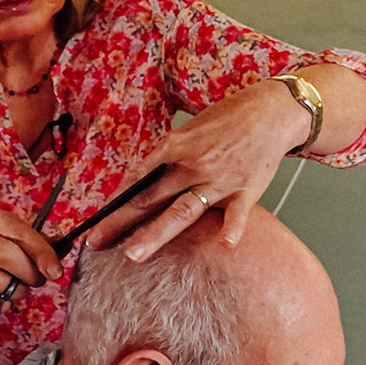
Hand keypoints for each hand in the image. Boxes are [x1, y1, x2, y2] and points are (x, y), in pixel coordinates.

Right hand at [0, 210, 63, 313]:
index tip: (55, 272)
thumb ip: (49, 245)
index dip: (41, 253)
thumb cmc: (12, 251)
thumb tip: (67, 244)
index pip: (21, 233)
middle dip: (30, 274)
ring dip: (16, 291)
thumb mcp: (30, 243)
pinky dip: (2, 304)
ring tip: (18, 286)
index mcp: (0, 221)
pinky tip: (4, 297)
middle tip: (38, 279)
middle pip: (7, 256)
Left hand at [87, 79, 306, 259]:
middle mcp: (192, 165)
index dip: (114, 200)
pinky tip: (224, 246)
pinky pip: (237, 214)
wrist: (270, 111)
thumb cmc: (227, 119)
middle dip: (120, 222)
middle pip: (149, 198)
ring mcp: (219, 180)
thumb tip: (143, 179)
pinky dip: (232, 229)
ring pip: (182, 211)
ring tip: (133, 254)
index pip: (137, 178)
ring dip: (155, 234)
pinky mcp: (246, 190)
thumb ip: (168, 156)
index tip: (96, 220)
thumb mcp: (189, 130)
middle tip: (96, 242)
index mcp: (174, 147)